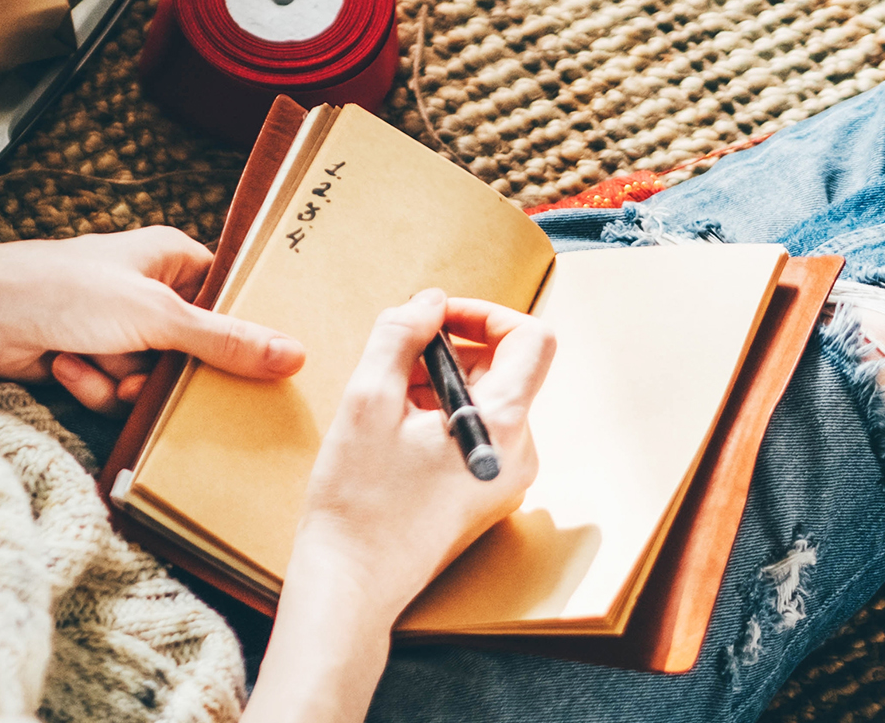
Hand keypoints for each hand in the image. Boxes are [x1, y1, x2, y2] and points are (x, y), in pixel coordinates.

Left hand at [0, 227, 305, 410]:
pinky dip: (92, 388)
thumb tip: (293, 355)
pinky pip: (117, 392)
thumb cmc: (62, 290)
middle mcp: (146, 290)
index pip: (229, 293)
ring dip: (124, 383)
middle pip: (193, 348)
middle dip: (171, 371)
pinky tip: (65, 368)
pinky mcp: (88, 361)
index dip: (243, 328)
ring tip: (97, 364)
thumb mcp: (157, 317)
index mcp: (171, 257)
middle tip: (160, 375)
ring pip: (154, 378)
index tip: (266, 362)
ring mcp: (116, 328)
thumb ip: (224, 341)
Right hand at [289, 288, 555, 620]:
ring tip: (389, 406)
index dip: (484, 314)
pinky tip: (395, 437)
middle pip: (506, 370)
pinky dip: (440, 418)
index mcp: (504, 425)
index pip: (531, 338)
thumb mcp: (369, 399)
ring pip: (487, 402)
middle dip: (451, 352)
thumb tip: (429, 301)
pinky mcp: (486, 496)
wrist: (353, 582)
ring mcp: (505, 479)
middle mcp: (519, 453)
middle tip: (395, 364)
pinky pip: (476, 434)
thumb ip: (400, 334)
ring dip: (440, 386)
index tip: (436, 319)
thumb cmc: (359, 499)